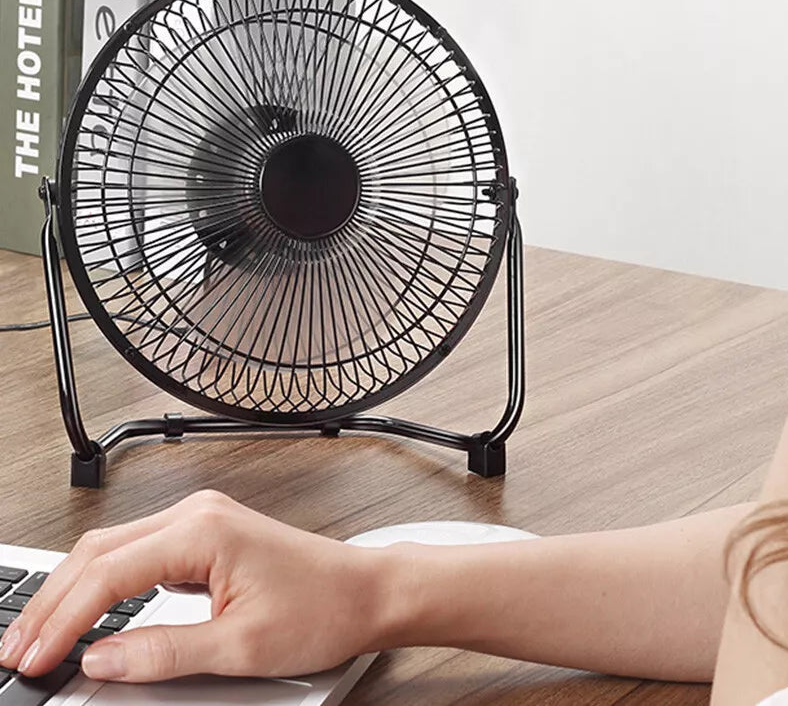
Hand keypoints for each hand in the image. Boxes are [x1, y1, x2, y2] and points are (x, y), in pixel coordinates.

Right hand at [0, 490, 391, 682]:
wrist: (366, 591)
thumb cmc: (321, 608)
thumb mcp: (239, 646)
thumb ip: (162, 652)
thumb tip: (99, 660)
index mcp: (202, 531)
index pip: (108, 575)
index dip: (62, 622)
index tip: (32, 660)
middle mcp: (198, 514)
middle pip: (99, 552)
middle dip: (52, 602)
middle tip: (17, 650)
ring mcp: (202, 520)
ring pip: (114, 548)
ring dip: (73, 591)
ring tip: (40, 636)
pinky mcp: (206, 535)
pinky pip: (139, 552)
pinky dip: (104, 583)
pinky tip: (87, 611)